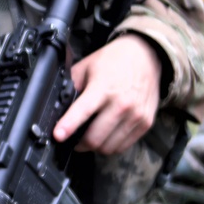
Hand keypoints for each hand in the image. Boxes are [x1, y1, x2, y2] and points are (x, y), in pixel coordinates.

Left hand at [53, 34, 161, 155]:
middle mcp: (122, 103)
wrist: (146, 56)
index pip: (84, 110)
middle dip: (79, 143)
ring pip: (108, 147)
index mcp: (104, 87)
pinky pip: (123, 146)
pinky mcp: (146, 123)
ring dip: (95, 147)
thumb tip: (57, 106)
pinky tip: (106, 135)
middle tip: (74, 139)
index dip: (69, 125)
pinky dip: (111, 146)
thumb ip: (72, 86)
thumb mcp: (87, 67)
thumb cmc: (114, 61)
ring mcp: (136, 115)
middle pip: (95, 138)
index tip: (58, 135)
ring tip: (90, 137)